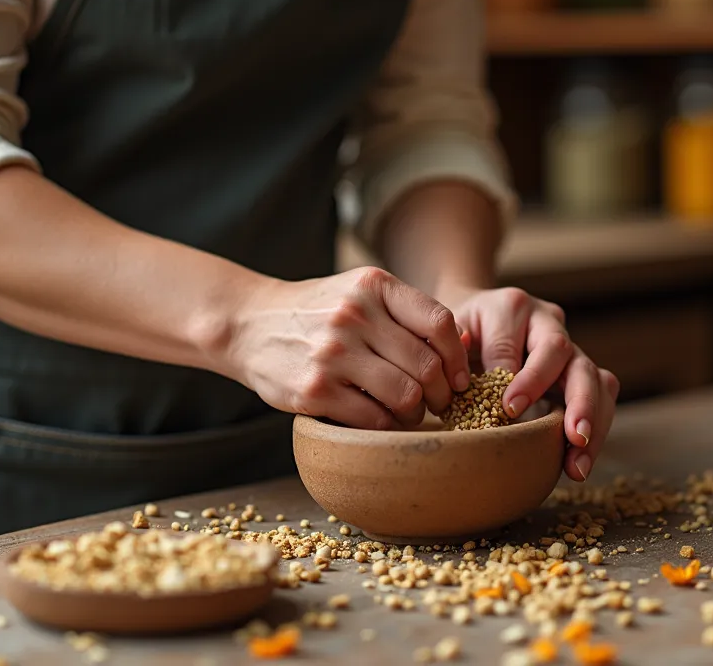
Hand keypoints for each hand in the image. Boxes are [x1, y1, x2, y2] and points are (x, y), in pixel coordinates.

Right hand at [228, 267, 469, 429]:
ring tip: (410, 414)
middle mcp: (354, 315)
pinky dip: (386, 427)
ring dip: (417, 414)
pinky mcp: (314, 390)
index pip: (440, 322)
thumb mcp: (359, 292)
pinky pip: (373, 419)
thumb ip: (405, 312)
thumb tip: (464, 344)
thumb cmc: (317, 312)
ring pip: (405, 396)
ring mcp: (333, 353)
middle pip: (427, 365)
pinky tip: (382, 421)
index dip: (457, 358)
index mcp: (373, 286)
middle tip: (440, 405)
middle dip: (442, 394)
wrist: (248, 323)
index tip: (458, 378)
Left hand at [443, 286, 618, 481]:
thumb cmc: (454, 335)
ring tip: (578, 464)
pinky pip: (601, 396)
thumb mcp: (445, 335)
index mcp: (513, 308)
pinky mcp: (579, 372)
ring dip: (591, 422)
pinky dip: (595, 430)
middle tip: (572, 434)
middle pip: (569, 355)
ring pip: (596, 378)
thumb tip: (463, 379)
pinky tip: (577, 464)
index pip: (524, 342)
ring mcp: (569, 347)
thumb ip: (453, 351)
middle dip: (574, 397)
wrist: (471, 322)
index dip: (526, 378)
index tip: (511, 409)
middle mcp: (548, 322)